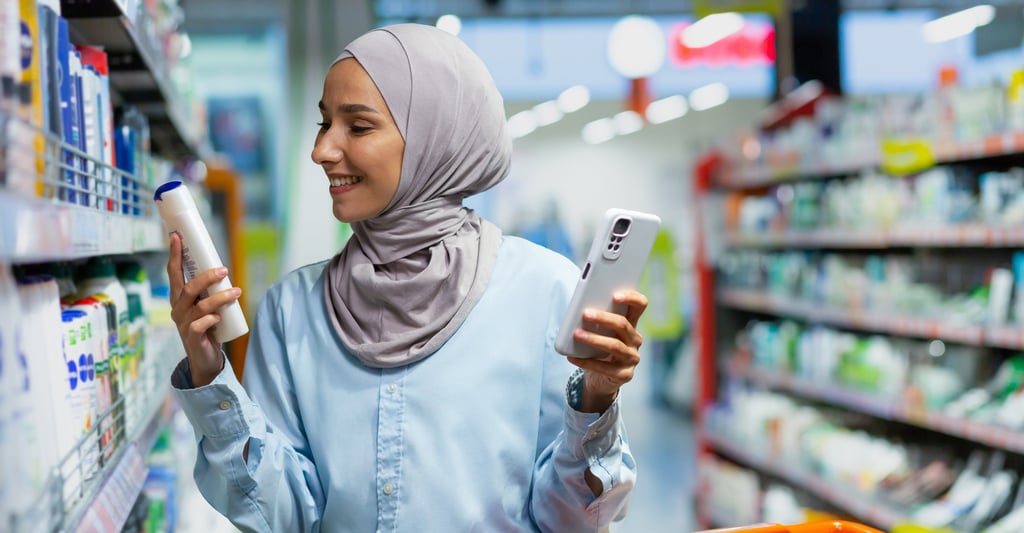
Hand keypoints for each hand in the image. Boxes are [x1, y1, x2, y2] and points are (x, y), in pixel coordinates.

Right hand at [167, 232, 240, 386]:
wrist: (205, 358)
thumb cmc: (207, 327)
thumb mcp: (206, 305)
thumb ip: (210, 290)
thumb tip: (223, 269)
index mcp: (179, 298)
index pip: (174, 273)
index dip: (175, 255)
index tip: (177, 236)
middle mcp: (178, 309)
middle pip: (188, 288)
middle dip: (206, 277)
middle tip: (224, 270)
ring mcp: (184, 324)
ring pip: (201, 306)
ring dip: (220, 297)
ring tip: (236, 292)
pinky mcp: (193, 338)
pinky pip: (200, 325)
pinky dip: (211, 319)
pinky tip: (218, 317)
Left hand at [566, 290, 647, 412]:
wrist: (600, 379)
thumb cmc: (597, 350)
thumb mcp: (599, 333)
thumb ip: (596, 321)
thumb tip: (579, 310)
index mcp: (631, 325)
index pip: (640, 306)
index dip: (631, 298)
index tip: (614, 295)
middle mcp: (635, 340)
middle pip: (623, 325)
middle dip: (603, 318)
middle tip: (585, 314)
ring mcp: (632, 358)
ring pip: (614, 345)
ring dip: (594, 339)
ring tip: (577, 334)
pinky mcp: (625, 375)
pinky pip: (604, 367)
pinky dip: (586, 361)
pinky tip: (572, 357)